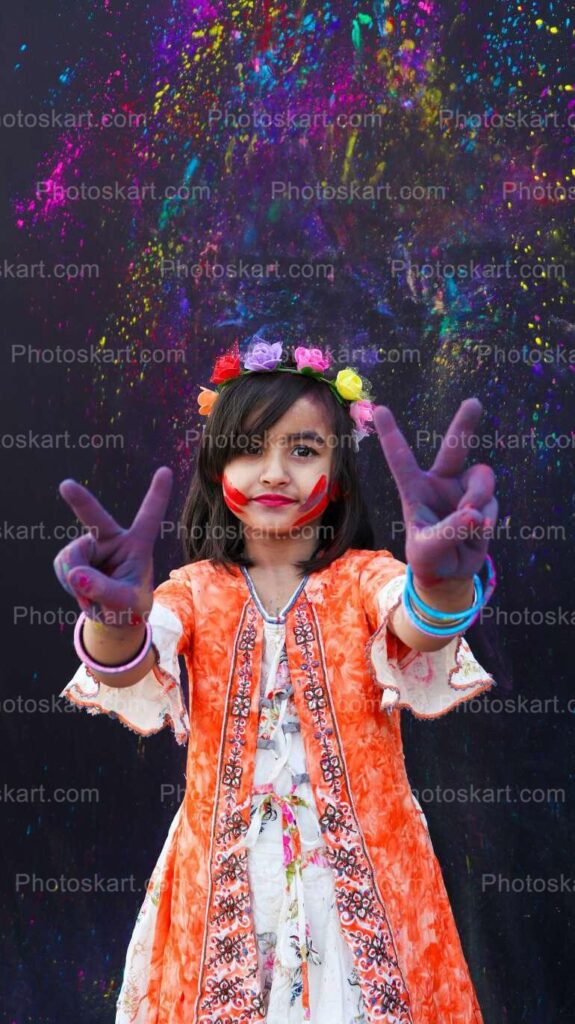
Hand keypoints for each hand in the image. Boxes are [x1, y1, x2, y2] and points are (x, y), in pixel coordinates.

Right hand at [53, 466, 173, 626]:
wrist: (112, 615)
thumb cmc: (130, 607)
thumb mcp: (125, 604)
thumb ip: (104, 590)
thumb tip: (75, 574)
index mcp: (138, 544)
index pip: (149, 517)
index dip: (157, 495)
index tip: (166, 471)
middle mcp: (113, 538)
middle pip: (94, 517)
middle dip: (79, 500)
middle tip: (66, 486)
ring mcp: (91, 545)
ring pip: (73, 557)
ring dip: (76, 580)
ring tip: (92, 596)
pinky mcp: (74, 556)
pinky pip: (63, 567)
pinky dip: (69, 584)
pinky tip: (81, 592)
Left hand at [372, 398, 497, 584]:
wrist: (449, 573)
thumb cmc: (428, 559)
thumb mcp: (427, 551)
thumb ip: (448, 533)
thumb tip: (474, 515)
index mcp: (415, 490)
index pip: (401, 459)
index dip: (390, 434)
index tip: (379, 409)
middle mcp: (440, 483)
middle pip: (454, 447)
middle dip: (464, 424)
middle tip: (473, 402)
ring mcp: (463, 490)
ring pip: (482, 477)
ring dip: (479, 496)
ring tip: (472, 519)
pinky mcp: (483, 503)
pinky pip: (491, 502)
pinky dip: (486, 518)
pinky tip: (478, 532)